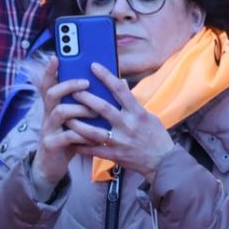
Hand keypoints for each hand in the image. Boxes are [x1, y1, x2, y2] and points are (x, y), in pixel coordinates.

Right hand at [31, 59, 92, 194]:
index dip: (51, 71)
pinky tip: (93, 135)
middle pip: (52, 93)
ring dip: (79, 109)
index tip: (56, 57)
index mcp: (55, 106)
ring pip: (60, 112)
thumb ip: (85, 105)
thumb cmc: (70, 138)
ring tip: (95, 112)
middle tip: (86, 83)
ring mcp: (48, 129)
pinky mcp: (52, 144)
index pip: (49, 83)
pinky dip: (81, 134)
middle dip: (69, 85)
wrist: (52, 165)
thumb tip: (105, 87)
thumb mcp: (75, 120)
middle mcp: (48, 114)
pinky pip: (67, 136)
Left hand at [68, 64, 175, 180]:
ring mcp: (120, 141)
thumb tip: (121, 83)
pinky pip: (94, 150)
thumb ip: (133, 102)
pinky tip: (70, 139)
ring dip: (77, 123)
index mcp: (138, 114)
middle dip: (86, 99)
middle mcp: (128, 126)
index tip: (93, 66)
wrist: (163, 162)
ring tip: (65, 116)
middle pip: (103, 109)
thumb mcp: (149, 116)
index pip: (121, 91)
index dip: (106, 77)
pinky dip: (81, 146)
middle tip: (72, 90)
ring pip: (93, 131)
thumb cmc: (156, 137)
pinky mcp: (116, 155)